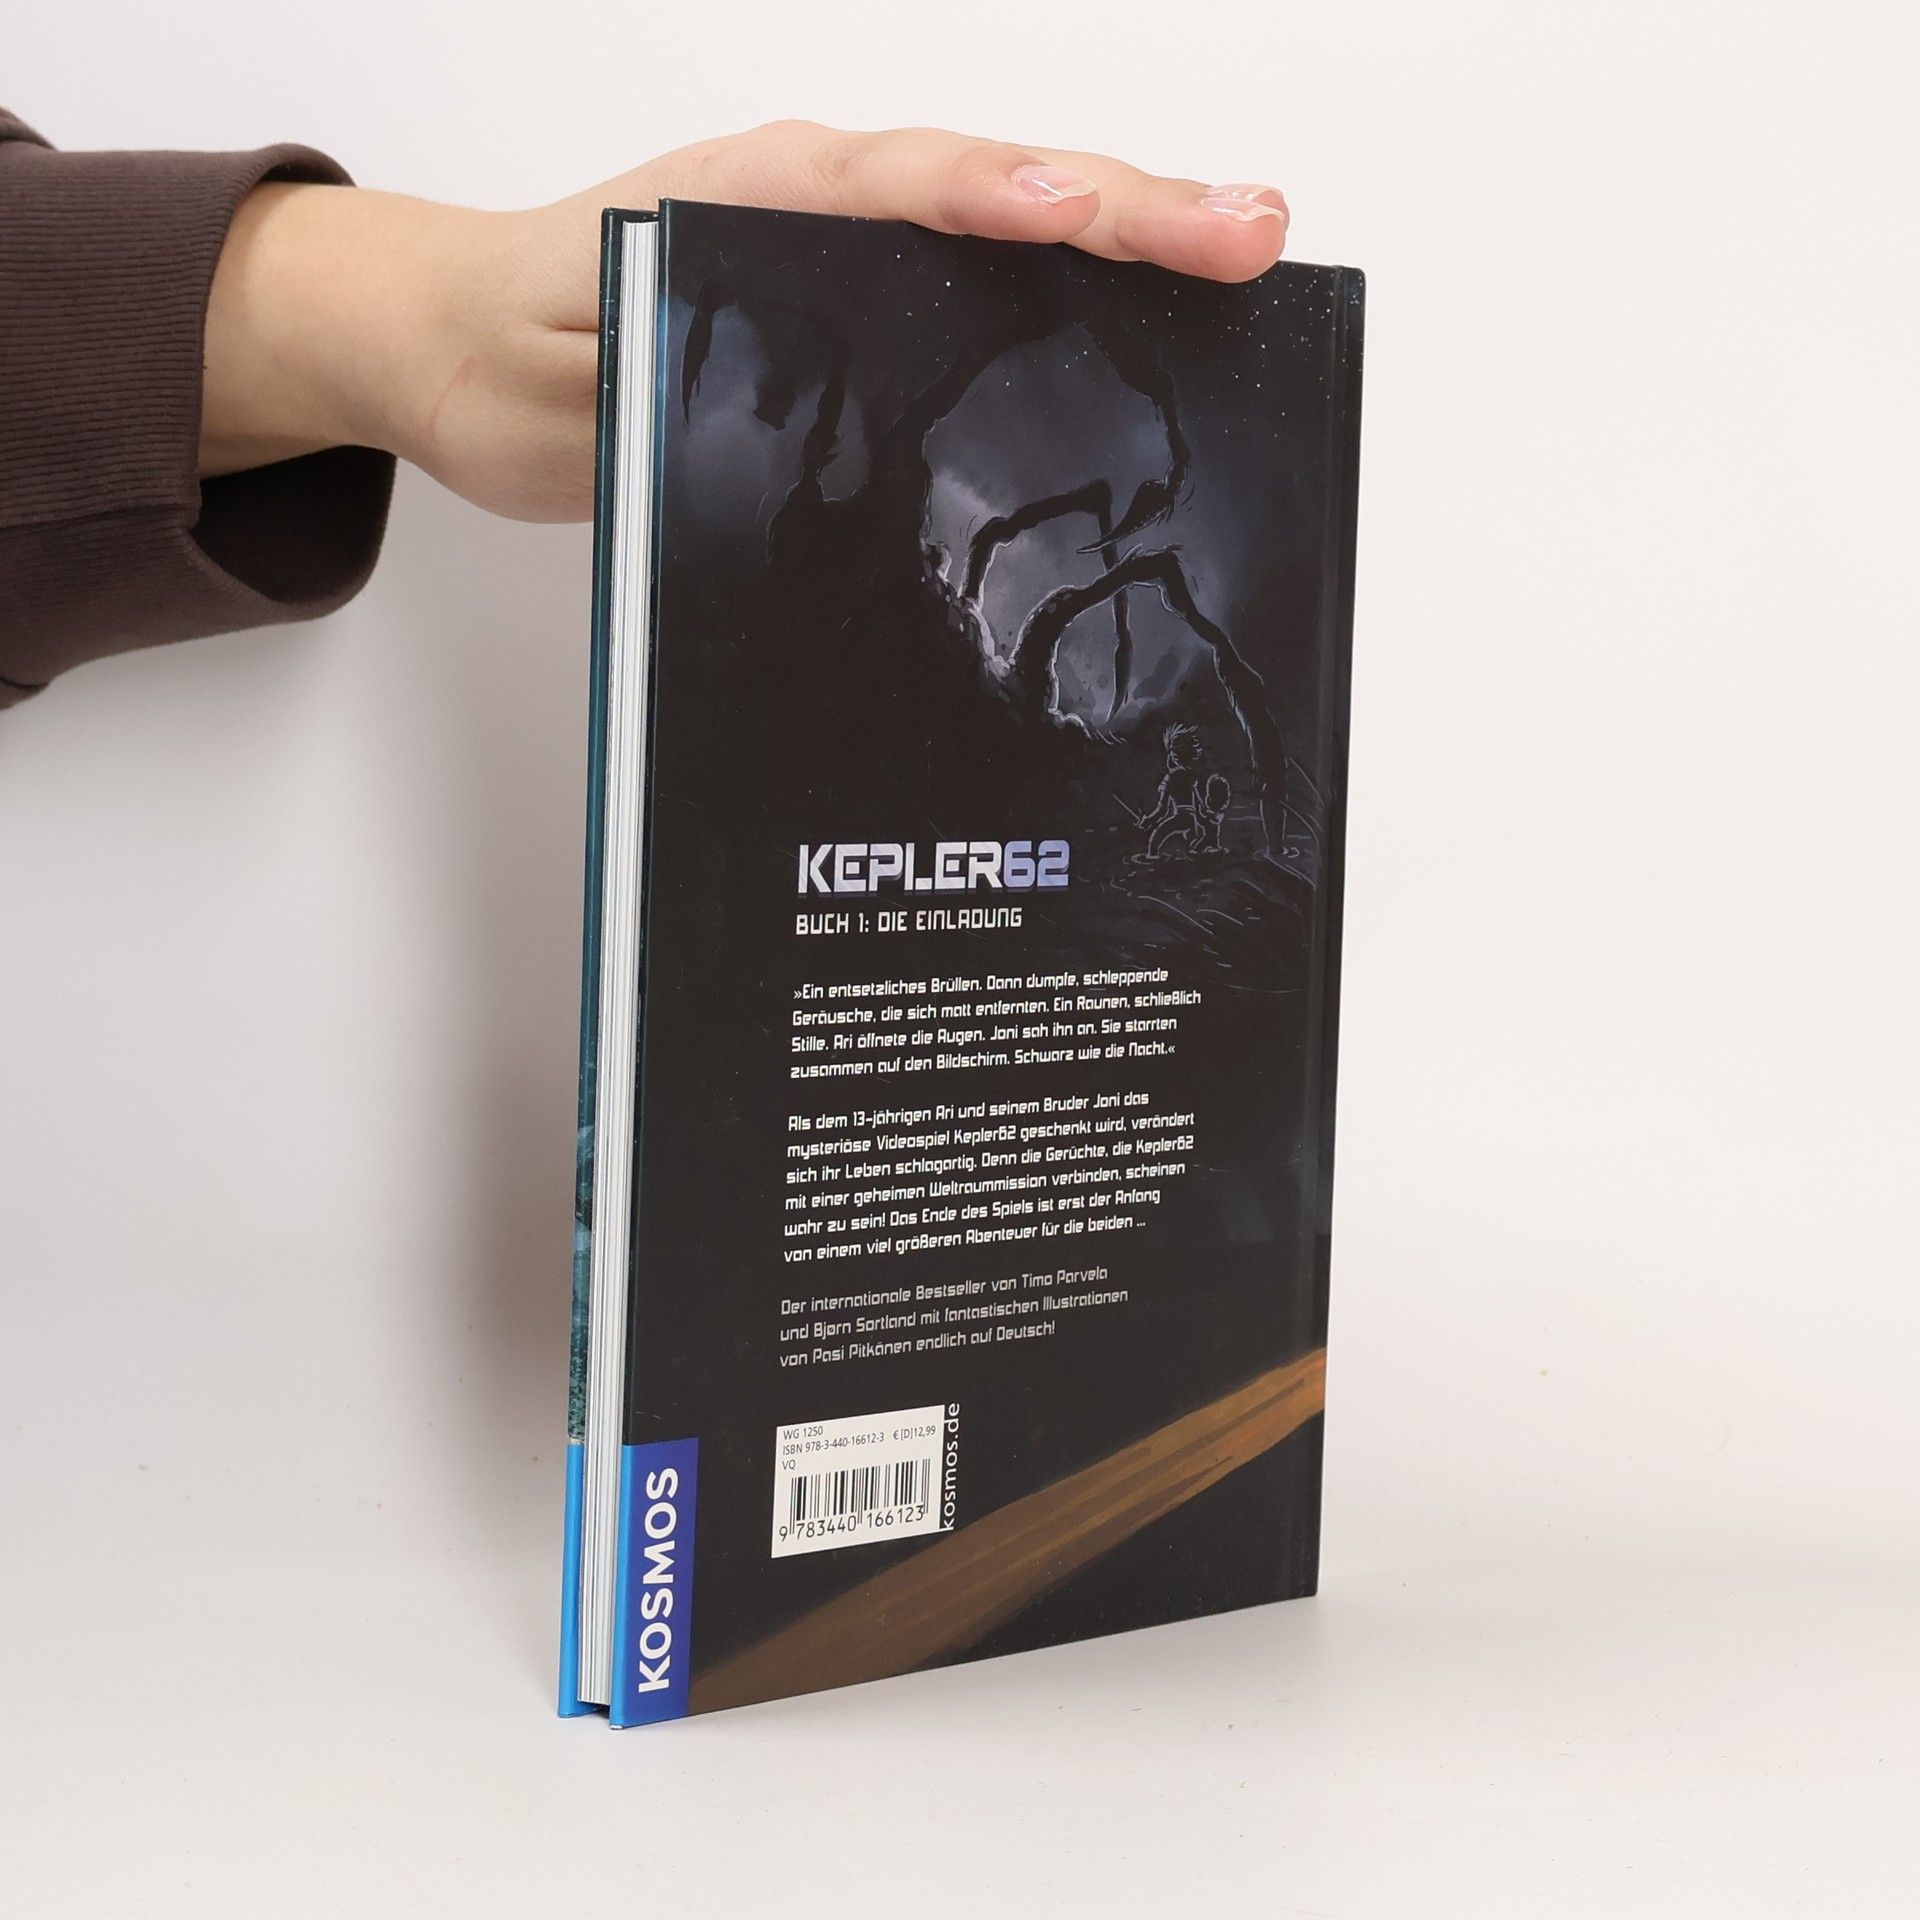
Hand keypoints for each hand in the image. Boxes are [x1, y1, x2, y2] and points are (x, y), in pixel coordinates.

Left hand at [200, 122, 1289, 520]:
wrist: (448, 343)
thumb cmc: (501, 350)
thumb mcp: (563, 382)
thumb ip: (661, 374)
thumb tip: (765, 393)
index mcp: (748, 200)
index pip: (905, 187)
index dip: (1011, 201)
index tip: (1100, 215)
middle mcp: (810, 203)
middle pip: (992, 187)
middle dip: (1127, 207)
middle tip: (1251, 233)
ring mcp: (837, 245)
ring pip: (999, 224)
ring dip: (1122, 236)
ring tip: (1238, 252)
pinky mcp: (846, 299)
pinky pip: (972, 277)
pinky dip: (1064, 284)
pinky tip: (1136, 315)